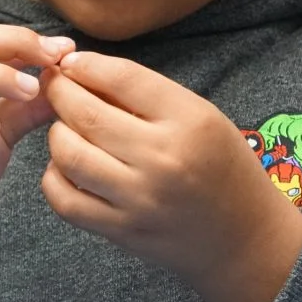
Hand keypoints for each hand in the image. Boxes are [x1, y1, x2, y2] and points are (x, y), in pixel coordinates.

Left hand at [39, 51, 301, 301]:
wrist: (246, 239)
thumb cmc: (221, 168)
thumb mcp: (202, 118)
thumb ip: (147, 94)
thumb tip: (80, 69)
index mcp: (191, 122)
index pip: (121, 77)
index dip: (85, 64)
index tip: (70, 62)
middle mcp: (164, 159)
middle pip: (85, 114)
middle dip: (59, 93)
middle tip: (55, 87)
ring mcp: (140, 199)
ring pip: (67, 154)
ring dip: (57, 134)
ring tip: (66, 128)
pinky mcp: (123, 231)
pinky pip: (65, 200)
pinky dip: (54, 178)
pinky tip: (67, 167)